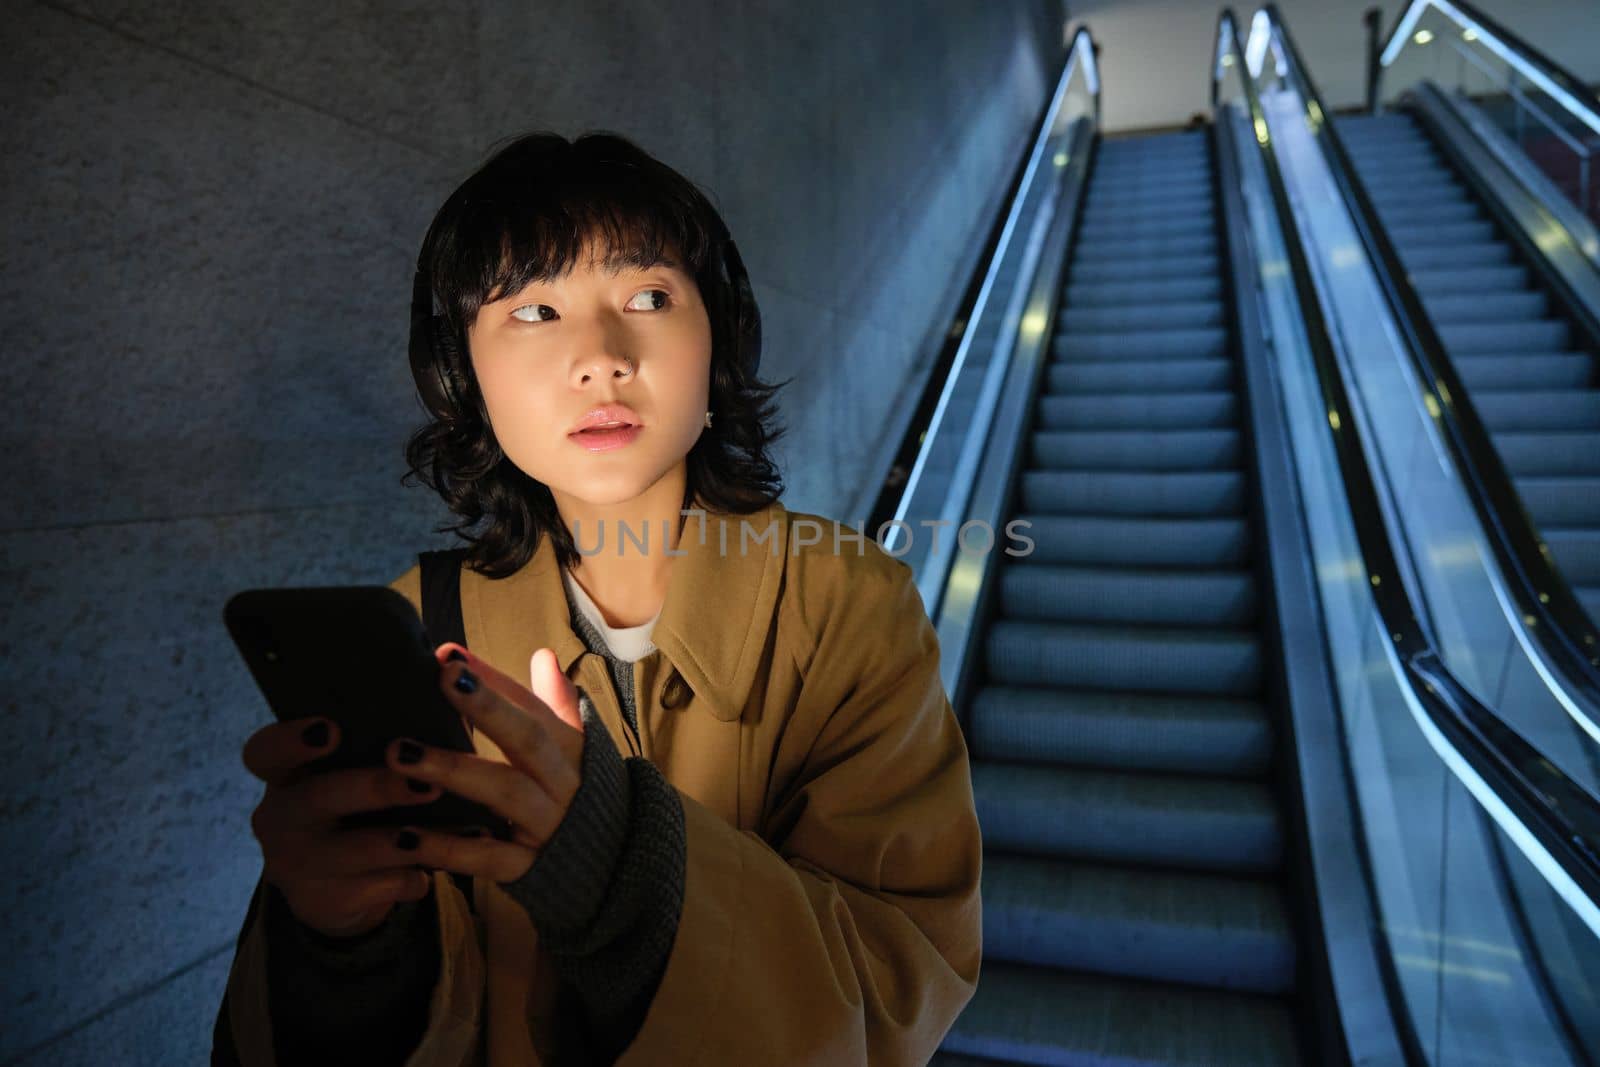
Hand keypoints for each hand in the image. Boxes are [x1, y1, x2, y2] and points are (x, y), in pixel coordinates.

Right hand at [243, 716, 445, 938]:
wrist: (341, 883)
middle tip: (422, 782)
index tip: (331, 729)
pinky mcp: (321, 902)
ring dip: (394, 843)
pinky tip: (431, 870)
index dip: (291, 740)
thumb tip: (444, 691)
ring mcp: (295, 864)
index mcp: (284, 774)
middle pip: (315, 799)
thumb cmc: (358, 805)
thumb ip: (382, 742)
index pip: (266, 751)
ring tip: (431, 834)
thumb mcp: (353, 774)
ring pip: (346, 852)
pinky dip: (406, 879)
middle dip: (372, 789)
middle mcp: (279, 817)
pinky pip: (371, 890)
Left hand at [379, 643, 587, 884]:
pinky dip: (448, 848)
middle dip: (486, 707)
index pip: (533, 705)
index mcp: (571, 750)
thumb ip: (556, 705)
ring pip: (505, 792)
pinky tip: (406, 834)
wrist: (616, 868)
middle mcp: (563, 783)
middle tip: (442, 677)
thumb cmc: (583, 801)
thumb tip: (543, 655)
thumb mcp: (577, 754)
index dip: (493, 680)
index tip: (448, 655)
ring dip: (452, 769)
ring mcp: (548, 827)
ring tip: (399, 752)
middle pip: (527, 739)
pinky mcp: (529, 870)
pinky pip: (488, 857)